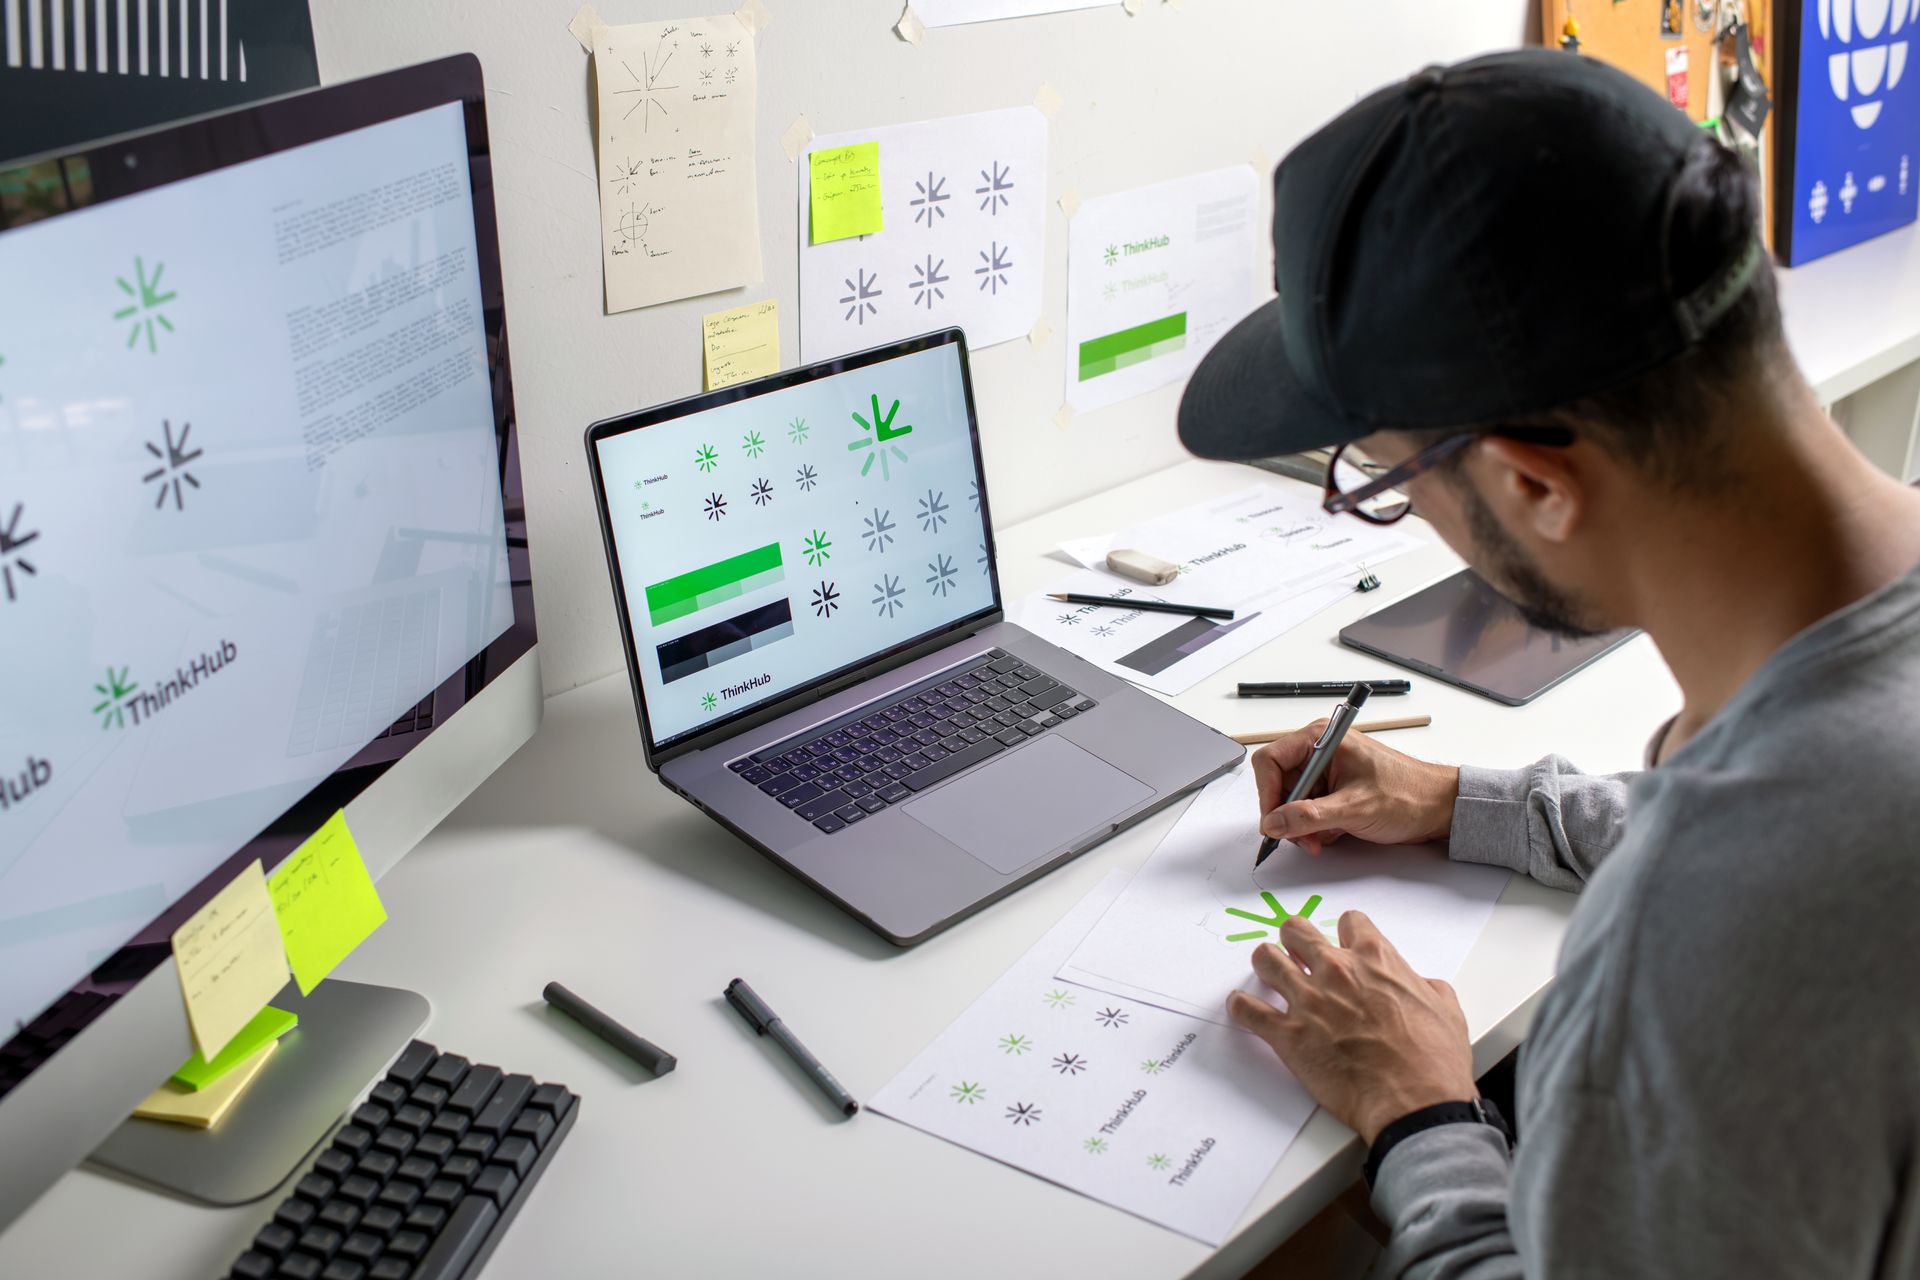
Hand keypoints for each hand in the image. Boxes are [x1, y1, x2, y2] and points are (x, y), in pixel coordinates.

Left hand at [1226, 911, 1475, 1144]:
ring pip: (1266, 959)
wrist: (1412, 1100)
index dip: (1346, 932)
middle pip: (1296, 930)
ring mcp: (1307, 1000)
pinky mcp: (1286, 1034)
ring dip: (1266, 964)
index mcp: (1375, 960)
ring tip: (1269, 973)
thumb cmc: (1432, 1060)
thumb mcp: (1446, 1010)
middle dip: (1294, 938)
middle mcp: (1335, 971)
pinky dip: (1242, 1007)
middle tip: (1296, 951)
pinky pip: (1247, 1010)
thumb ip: (1428, 988)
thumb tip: (1425, 986)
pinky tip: (1243, 1007)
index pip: (1349, 921)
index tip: (1343, 942)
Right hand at [1252, 721, 1460, 853]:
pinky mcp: (1334, 789)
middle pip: (1279, 784)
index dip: (1268, 794)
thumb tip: (1273, 823)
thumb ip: (1308, 817)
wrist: (1439, 808)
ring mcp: (1327, 771)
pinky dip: (1315, 827)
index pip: (1271, 761)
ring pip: (1292, 801)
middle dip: (1288, 816)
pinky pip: (1308, 809)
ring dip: (1302, 826)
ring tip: (1323, 839)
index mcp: (1322, 739)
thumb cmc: (1408, 795)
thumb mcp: (1354, 808)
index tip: (1274, 822)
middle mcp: (1321, 751)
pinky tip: (1334, 833)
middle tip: (1303, 839)